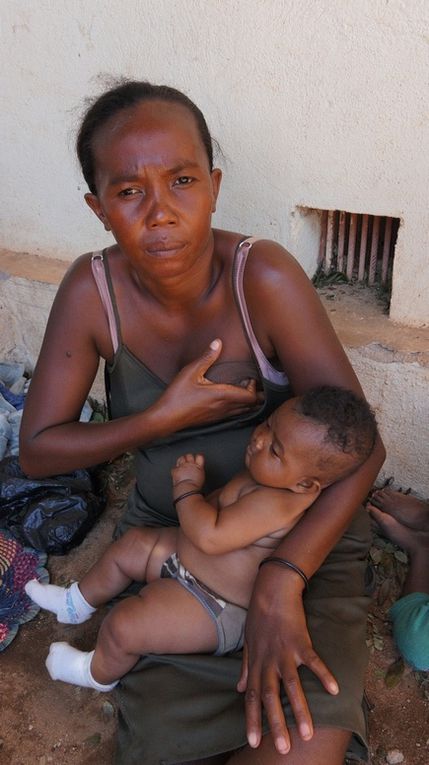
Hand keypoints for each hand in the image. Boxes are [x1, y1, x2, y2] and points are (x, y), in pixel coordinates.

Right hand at [157, 339, 261, 431]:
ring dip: (248, 402)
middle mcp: (224, 408)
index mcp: (222, 396)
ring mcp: (219, 416)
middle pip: (251, 406)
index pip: (250, 397)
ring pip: (243, 412)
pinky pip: (234, 415)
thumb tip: (218, 342)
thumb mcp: (190, 372)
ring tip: (246, 390)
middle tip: (255, 384)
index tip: (249, 377)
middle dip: (257, 396)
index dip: (254, 388)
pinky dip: (239, 408)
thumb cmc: (177, 395)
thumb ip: (206, 358)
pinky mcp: (214, 420)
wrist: (165, 418)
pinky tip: (231, 400)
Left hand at [172, 453, 204, 493]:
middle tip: (189, 461)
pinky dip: (176, 468)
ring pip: (181, 458)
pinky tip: (177, 471)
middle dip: (189, 457)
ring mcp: (182, 466)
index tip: (197, 458)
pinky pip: (175, 466)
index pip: (199, 456)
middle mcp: (190, 464)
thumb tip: (197, 468)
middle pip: (189, 455)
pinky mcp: (176, 470)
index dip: (198, 456)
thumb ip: (199, 470)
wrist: (187, 490)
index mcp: (198, 466)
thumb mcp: (201, 476)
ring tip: (182, 464)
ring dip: (182, 460)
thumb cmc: (195, 486)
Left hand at [237, 565, 338, 754]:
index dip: (251, 719)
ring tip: (308, 733)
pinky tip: (334, 690)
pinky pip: (313, 662)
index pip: (250, 696)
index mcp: (256, 663)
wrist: (272, 590)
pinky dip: (323, 675)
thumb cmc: (259, 616)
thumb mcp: (248, 642)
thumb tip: (237, 688)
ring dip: (300, 710)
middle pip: (270, 697)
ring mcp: (285, 652)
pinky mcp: (301, 642)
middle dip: (275, 724)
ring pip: (291, 686)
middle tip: (283, 748)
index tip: (252, 742)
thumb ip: (244, 667)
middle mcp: (268, 661)